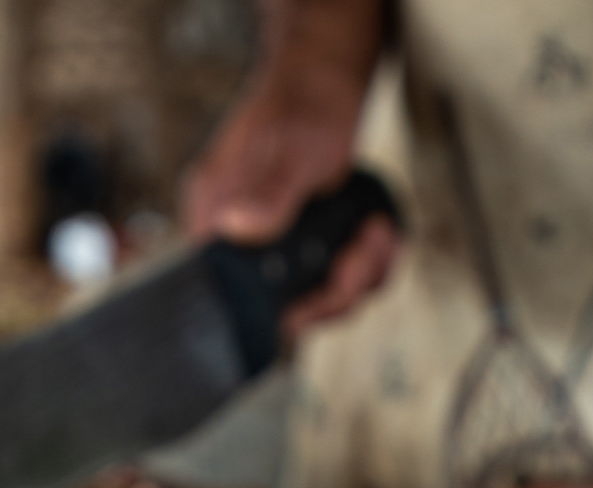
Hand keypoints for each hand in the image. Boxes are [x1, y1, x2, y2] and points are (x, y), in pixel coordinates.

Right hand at [182, 69, 396, 336]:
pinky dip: (363, 265)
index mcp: (213, 217)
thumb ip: (267, 193)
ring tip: (378, 235)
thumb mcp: (287, 148)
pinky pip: (330, 275)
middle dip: (334, 289)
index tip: (326, 284)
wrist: (323, 76)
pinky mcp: (300, 242)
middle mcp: (236, 238)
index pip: (232, 292)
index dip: (281, 305)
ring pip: (313, 294)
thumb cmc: (300, 102)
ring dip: (358, 276)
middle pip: (280, 304)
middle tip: (365, 250)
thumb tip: (234, 228)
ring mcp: (270, 242)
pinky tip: (378, 235)